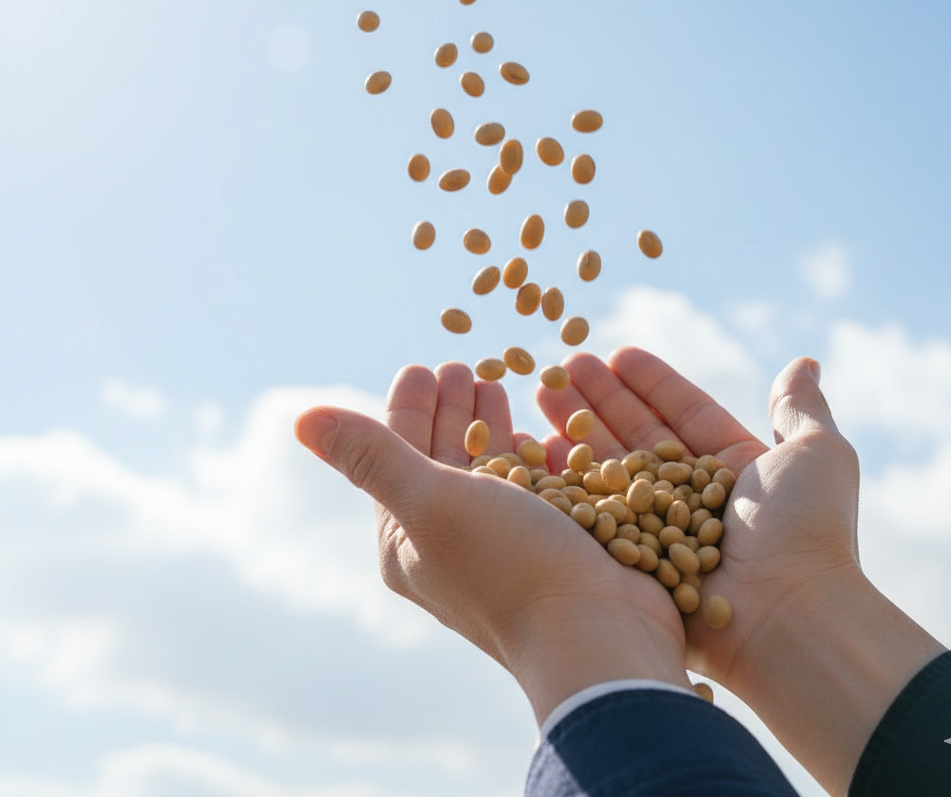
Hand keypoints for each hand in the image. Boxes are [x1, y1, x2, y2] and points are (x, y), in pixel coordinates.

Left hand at [295, 361, 690, 724]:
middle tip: (461, 365)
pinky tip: (541, 423)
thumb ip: (372, 457)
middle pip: (443, 459)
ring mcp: (503, 543)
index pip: (398, 458)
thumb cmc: (507, 565)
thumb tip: (300, 418)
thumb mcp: (430, 501)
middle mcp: (451, 542)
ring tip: (495, 382)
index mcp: (408, 539)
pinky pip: (532, 482)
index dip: (409, 409)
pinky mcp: (550, 540)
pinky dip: (532, 448)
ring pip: (488, 469)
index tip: (423, 367)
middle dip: (450, 410)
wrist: (599, 634)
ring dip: (489, 424)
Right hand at [537, 347, 943, 794]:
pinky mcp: (634, 563)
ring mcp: (661, 533)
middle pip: (639, 437)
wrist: (787, 618)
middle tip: (563, 366)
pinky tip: (538, 445)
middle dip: (602, 399)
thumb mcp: (817, 453)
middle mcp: (695, 501)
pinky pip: (596, 513)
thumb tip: (805, 361)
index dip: (650, 384)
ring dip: (578, 429)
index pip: (685, 415)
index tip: (615, 353)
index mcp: (737, 471)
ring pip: (612, 470)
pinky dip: (568, 480)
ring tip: (543, 390)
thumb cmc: (804, 530)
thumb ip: (799, 407)